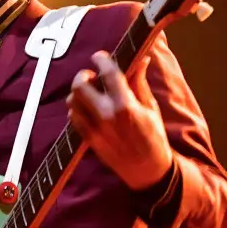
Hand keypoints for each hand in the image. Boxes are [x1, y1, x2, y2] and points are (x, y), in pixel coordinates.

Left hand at [67, 51, 172, 190]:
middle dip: (84, 75)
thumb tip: (141, 59)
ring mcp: (94, 129)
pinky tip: (88, 109)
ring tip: (90, 93)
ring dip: (79, 93)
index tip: (100, 56)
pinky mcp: (89, 140)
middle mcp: (106, 115)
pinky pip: (73, 118)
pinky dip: (77, 109)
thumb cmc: (154, 138)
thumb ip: (140, 83)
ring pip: (72, 101)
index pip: (107, 73)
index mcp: (125, 105)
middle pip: (80, 85)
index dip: (101, 60)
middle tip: (92, 76)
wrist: (147, 170)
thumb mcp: (151, 108)